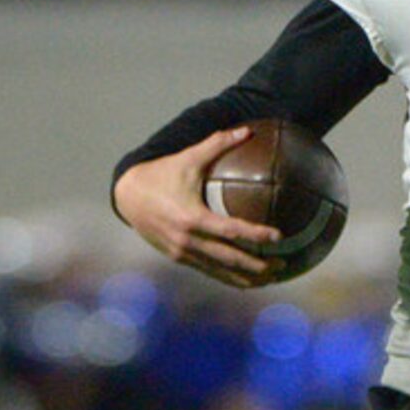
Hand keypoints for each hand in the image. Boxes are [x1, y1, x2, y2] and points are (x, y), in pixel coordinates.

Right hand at [111, 126, 283, 288]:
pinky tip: (248, 279)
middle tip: (282, 265)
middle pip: (230, 258)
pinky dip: (229, 277)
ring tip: (271, 278)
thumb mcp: (188, 158)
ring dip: (247, 277)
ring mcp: (181, 252)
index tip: (279, 237)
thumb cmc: (161, 174)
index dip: (257, 235)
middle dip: (258, 265)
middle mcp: (187, 239)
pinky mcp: (178, 258)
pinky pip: (208, 271)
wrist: (127, 195)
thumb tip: (247, 130)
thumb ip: (217, 144)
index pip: (232, 231)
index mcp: (192, 217)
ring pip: (220, 271)